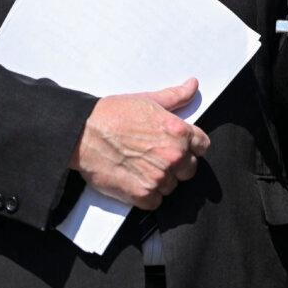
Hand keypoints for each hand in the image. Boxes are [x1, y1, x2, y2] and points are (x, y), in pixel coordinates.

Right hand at [69, 77, 208, 208]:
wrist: (84, 133)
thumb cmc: (115, 114)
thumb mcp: (149, 100)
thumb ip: (176, 96)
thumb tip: (193, 85)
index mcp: (179, 132)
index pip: (203, 146)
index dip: (193, 146)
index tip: (182, 147)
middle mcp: (173, 156)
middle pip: (189, 169)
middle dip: (178, 165)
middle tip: (158, 157)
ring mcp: (158, 177)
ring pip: (172, 187)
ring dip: (161, 181)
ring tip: (143, 167)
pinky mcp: (141, 194)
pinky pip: (155, 202)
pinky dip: (147, 196)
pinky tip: (136, 180)